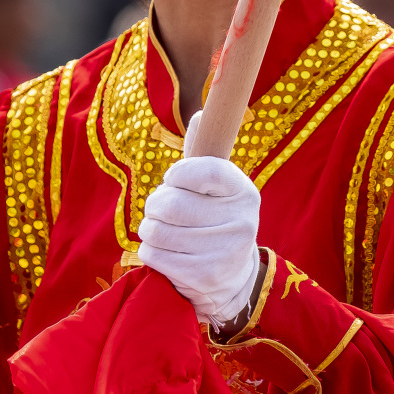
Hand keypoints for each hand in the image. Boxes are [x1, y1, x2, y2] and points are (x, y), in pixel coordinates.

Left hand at [136, 115, 263, 329]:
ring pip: (158, 230)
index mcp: (244, 190)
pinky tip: (164, 252)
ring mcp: (225, 251)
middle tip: (159, 211)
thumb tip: (200, 115)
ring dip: (149, 230)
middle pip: (171, 204)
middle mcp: (241, 220)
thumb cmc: (214, 221)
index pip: (201, 169)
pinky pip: (154, 255)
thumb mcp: (216, 189)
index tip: (173, 181)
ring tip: (161, 231)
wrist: (233, 278)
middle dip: (155, 206)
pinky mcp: (205, 276)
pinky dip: (150, 252)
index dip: (177, 174)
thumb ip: (203, 156)